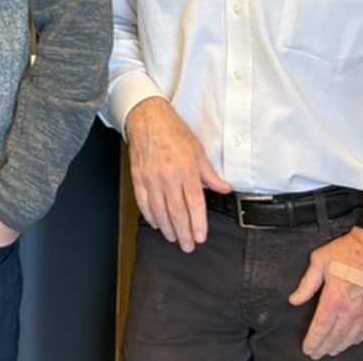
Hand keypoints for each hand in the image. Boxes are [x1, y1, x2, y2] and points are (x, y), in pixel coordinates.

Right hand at [124, 96, 230, 252]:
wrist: (147, 117)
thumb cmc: (173, 131)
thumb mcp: (198, 150)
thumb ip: (211, 174)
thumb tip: (224, 188)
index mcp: (186, 170)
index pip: (194, 204)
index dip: (198, 224)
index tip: (200, 237)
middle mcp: (168, 176)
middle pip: (177, 212)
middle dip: (183, 233)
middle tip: (188, 246)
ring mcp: (151, 178)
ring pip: (159, 211)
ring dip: (167, 228)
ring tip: (174, 237)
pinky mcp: (138, 177)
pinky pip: (143, 202)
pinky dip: (150, 216)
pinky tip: (156, 223)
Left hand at [289, 228, 362, 357]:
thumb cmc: (348, 250)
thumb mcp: (319, 261)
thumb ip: (307, 284)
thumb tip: (295, 300)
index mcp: (335, 298)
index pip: (321, 327)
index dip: (313, 340)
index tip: (307, 348)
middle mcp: (352, 309)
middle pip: (335, 336)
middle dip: (323, 347)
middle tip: (315, 353)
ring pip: (352, 337)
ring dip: (340, 346)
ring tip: (331, 350)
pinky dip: (358, 339)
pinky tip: (352, 341)